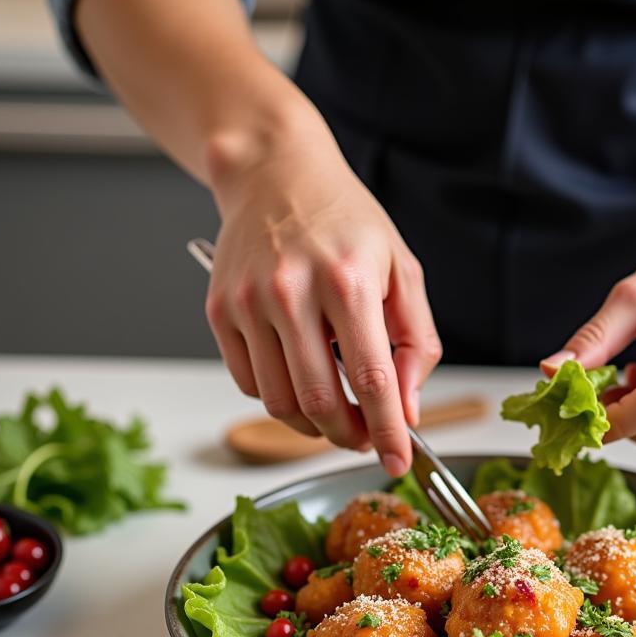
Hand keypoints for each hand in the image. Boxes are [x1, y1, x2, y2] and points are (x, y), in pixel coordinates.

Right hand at [204, 113, 439, 475]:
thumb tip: (407, 409)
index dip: (388, 432)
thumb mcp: (402, 271)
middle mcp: (291, 291)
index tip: (399, 463)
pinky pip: (249, 383)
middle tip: (367, 436)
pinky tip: (301, 378)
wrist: (275, 173)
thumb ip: (416, 344)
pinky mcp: (219, 311)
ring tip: (337, 413)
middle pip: (319, 401)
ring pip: (280, 402)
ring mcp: (247, 302)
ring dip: (314, 426)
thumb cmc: (346, 222)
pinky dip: (280, 398)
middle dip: (350, 435)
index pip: (372, 380)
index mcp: (347, 280)